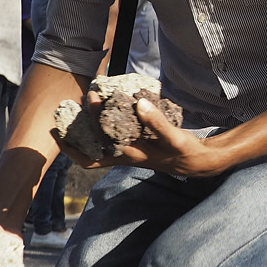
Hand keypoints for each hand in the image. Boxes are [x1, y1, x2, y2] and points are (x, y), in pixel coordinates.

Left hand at [84, 96, 231, 177]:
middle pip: (88, 153)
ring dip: (83, 133)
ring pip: (96, 150)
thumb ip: (157, 122)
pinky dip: (100, 129)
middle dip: (75, 133)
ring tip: (75, 111)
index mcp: (129, 155)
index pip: (94, 152)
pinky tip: (101, 112)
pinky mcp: (132, 148)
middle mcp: (123, 157)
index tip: (80, 106)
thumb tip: (139, 104)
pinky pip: (108, 142)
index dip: (76, 139)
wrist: (196, 162)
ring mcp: (126, 154)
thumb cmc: (185, 151)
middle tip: (70, 106)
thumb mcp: (174, 137)